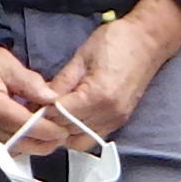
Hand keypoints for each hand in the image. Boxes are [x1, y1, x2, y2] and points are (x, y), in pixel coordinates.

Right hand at [0, 41, 66, 155]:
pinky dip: (16, 145)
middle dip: (42, 143)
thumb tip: (53, 99)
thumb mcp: (9, 64)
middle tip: (60, 137)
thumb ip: (32, 83)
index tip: (63, 130)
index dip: (47, 131)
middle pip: (18, 143)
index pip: (24, 125)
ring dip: (31, 146)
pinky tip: (28, 137)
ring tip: (48, 137)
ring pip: (9, 149)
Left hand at [46, 0, 180, 148]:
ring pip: (79, 141)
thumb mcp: (82, 56)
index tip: (31, 103)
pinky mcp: (120, 121)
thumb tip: (41, 99)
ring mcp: (116, 120)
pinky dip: (77, 132)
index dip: (42, 111)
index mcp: (98, 95)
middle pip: (68, 131)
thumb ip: (62, 82)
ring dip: (63, 132)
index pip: (60, 115)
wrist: (149, 40)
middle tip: (36, 109)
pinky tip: (68, 118)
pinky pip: (93, 136)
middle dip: (49, 123)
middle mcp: (109, 114)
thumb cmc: (117, 40)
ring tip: (53, 115)